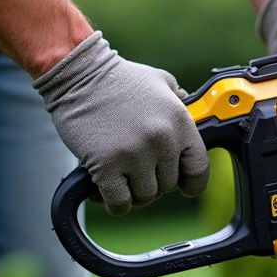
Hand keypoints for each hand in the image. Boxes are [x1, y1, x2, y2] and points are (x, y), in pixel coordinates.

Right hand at [34, 32, 209, 214]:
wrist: (78, 73)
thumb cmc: (117, 77)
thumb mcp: (159, 81)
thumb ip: (179, 98)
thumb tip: (191, 105)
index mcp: (180, 122)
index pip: (199, 167)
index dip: (192, 183)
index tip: (185, 187)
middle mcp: (162, 140)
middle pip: (168, 185)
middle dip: (153, 181)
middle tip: (136, 170)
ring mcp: (134, 154)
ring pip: (145, 196)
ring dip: (133, 192)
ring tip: (121, 177)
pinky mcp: (106, 165)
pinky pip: (120, 202)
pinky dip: (114, 203)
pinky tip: (104, 192)